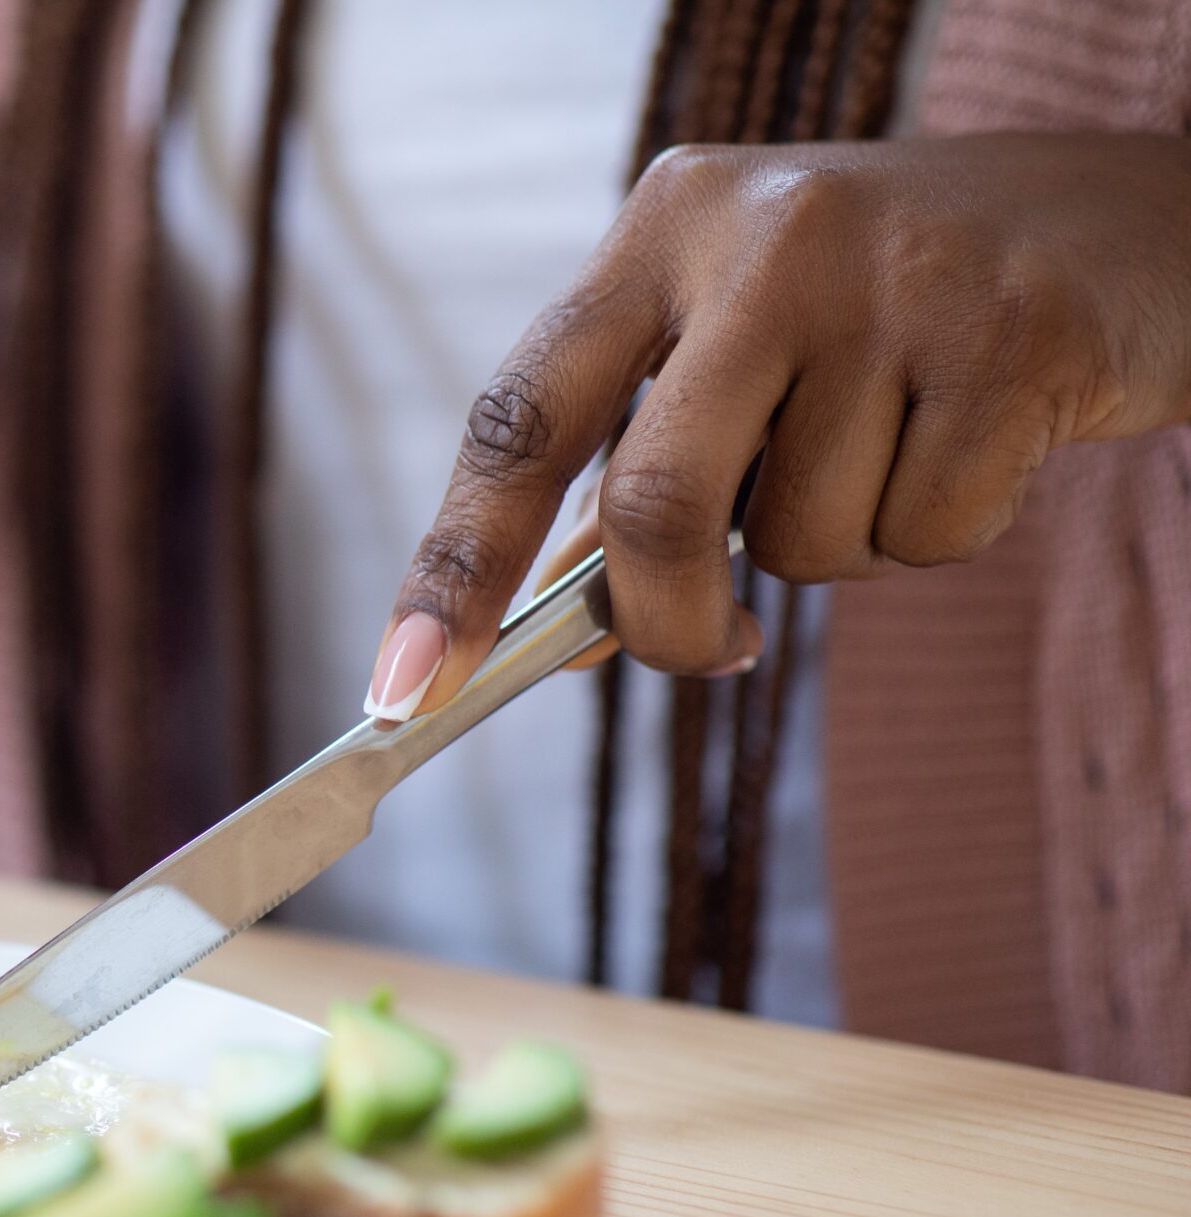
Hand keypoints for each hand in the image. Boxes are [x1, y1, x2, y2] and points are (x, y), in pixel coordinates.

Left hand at [365, 134, 1190, 719]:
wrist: (1119, 222)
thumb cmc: (882, 313)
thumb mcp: (739, 348)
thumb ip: (638, 464)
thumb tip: (544, 629)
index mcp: (660, 230)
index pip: (518, 419)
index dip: (454, 565)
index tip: (403, 686)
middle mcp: (760, 236)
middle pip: (654, 504)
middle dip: (669, 620)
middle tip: (715, 650)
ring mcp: (890, 280)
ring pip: (801, 539)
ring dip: (838, 552)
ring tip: (896, 447)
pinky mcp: (1011, 339)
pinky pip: (922, 534)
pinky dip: (938, 534)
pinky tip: (980, 441)